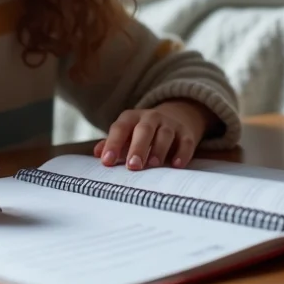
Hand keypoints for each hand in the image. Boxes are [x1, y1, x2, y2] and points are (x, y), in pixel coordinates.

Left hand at [93, 100, 215, 170]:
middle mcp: (150, 118)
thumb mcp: (126, 134)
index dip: (113, 144)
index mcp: (131, 118)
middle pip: (144, 130)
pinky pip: (186, 142)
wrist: (174, 117)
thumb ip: (112, 144)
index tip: (107, 162)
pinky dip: (182, 153)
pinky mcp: (186, 133)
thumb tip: (97, 153)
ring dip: (159, 149)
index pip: (120, 129)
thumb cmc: (141, 133)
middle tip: (133, 166)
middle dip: (138, 148)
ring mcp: (170, 124)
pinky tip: (176, 165)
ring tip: (153, 165)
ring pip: (165, 134)